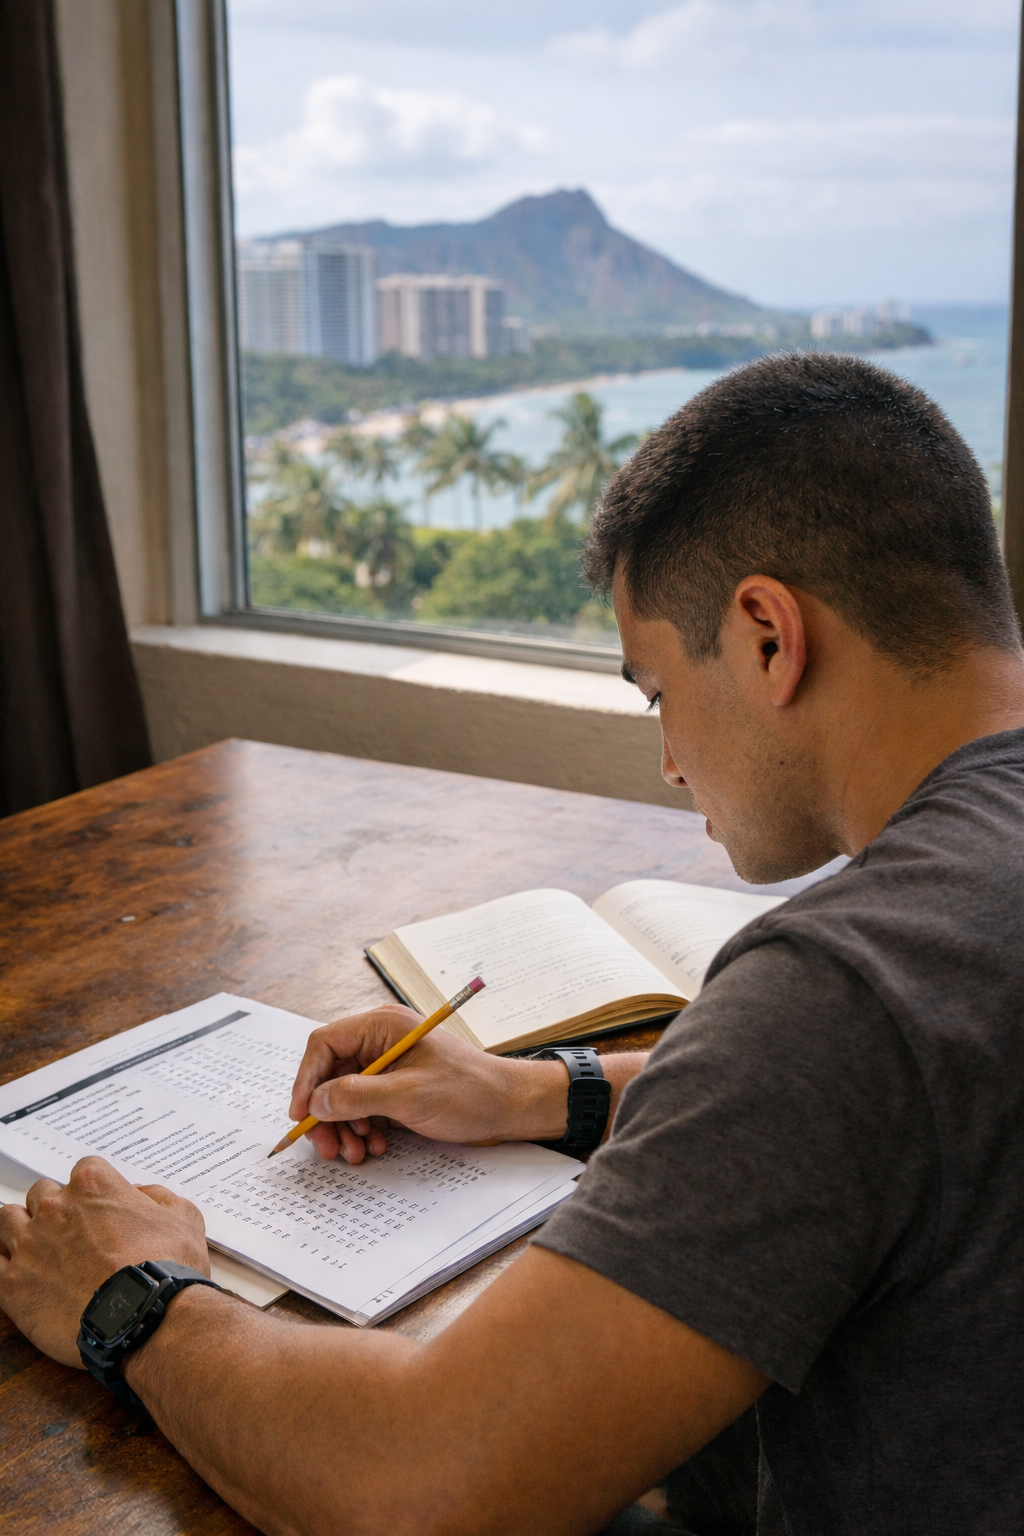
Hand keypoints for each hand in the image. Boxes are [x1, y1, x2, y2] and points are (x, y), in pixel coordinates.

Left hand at [0, 1156, 207, 1368]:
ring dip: (22, 1229)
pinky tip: (19, 1272)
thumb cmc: (166, 1270)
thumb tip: (140, 1194)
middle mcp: (55, 1208)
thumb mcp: (184, 1217)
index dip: (95, 1190)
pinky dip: (5, 1264)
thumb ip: (158, 1196)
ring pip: (7, 1220)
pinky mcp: (12, 1285)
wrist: (145, 1319)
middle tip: (72, 1233)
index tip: (102, 1209)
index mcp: (93, 1185)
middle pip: (41, 1193)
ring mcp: (29, 1245)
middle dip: (56, 1208)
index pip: (84, 1170)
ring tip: (38, 1249)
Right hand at [288, 1005, 569, 1162]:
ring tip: (356, 1153)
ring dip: (344, 1126)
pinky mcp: (396, 1086)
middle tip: (327, 1147)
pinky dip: (362, 1128)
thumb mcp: (409, 1096)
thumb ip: (358, 1096)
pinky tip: (374, 1146)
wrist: (509, 1107)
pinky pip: (364, 1106)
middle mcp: (381, 1040)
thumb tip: (316, 1101)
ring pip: (344, 1094)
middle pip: (330, 1073)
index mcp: (382, 1026)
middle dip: (326, 1112)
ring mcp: (388, 1064)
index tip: (301, 1115)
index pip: (324, 1044)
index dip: (306, 1079)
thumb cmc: (468, 1092)